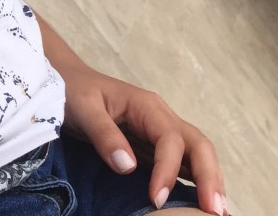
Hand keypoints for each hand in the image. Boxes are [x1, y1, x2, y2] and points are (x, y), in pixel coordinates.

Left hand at [59, 58, 225, 215]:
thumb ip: (103, 134)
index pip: (171, 139)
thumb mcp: (82, 107)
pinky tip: (201, 205)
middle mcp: (161, 118)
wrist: (67, 82)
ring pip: (198, 155)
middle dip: (210, 178)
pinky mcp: (156, 147)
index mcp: (146, 106)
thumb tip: (129, 166)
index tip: (157, 200)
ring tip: (217, 215)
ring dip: (211, 183)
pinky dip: (198, 183)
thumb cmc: (73, 91)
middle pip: (199, 145)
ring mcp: (162, 132)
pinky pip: (185, 164)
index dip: (168, 170)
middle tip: (213, 212)